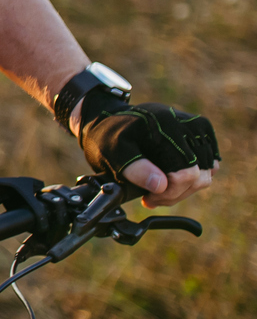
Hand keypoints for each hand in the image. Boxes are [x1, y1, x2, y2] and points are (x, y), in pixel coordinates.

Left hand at [78, 101, 219, 207]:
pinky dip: (190, 179)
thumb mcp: (112, 154)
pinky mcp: (203, 135)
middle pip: (199, 177)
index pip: (187, 173)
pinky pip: (209, 168)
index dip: (169, 193)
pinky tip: (167, 180)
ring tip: (155, 190)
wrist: (111, 119)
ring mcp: (199, 129)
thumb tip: (161, 185)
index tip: (148, 199)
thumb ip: (135, 169)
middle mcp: (190, 124)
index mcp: (168, 126)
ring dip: (182, 189)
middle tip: (149, 198)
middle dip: (174, 194)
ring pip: (205, 175)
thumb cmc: (108, 137)